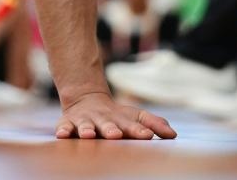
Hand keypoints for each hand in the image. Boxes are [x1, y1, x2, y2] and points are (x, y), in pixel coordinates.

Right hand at [56, 92, 176, 139]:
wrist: (87, 99)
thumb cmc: (117, 116)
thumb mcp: (136, 116)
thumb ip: (155, 124)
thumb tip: (173, 134)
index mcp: (122, 120)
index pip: (133, 125)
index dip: (140, 130)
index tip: (147, 136)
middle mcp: (104, 121)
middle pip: (108, 125)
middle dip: (111, 130)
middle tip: (116, 135)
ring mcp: (85, 121)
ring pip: (86, 126)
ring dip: (87, 130)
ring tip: (89, 135)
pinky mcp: (68, 123)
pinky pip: (64, 127)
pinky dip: (62, 130)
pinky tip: (62, 134)